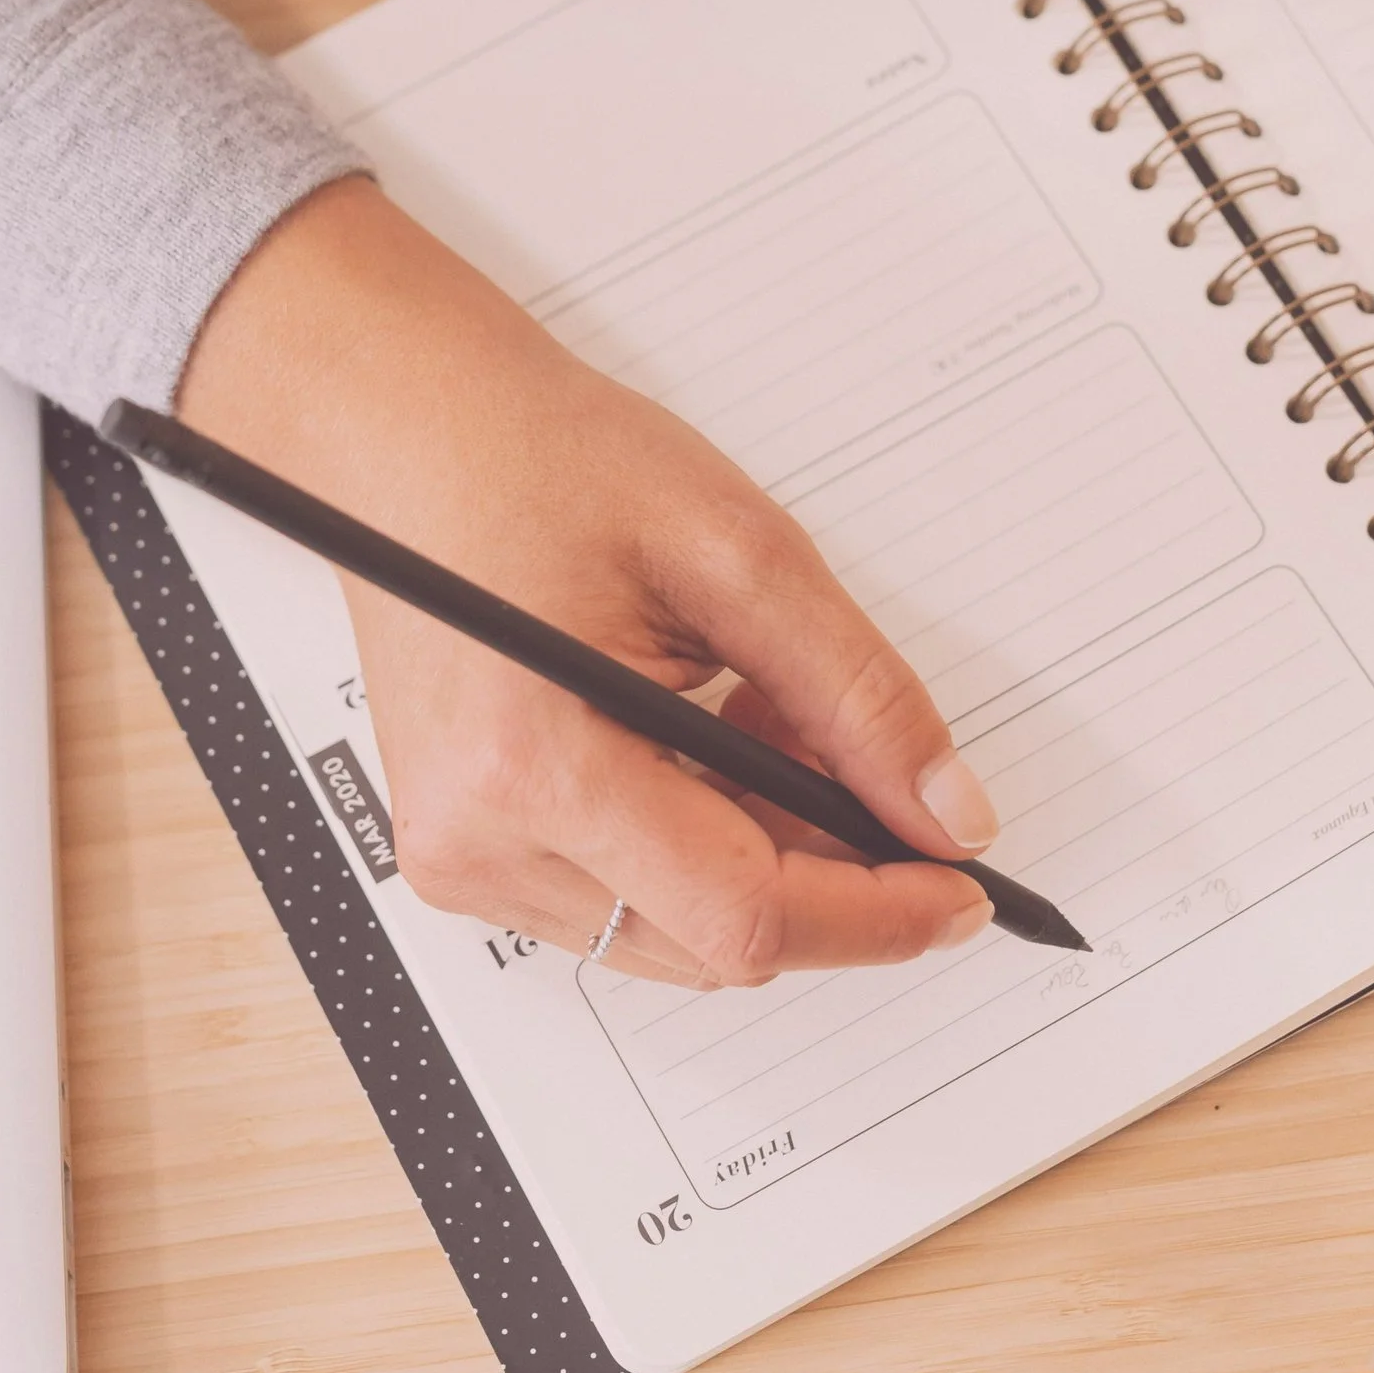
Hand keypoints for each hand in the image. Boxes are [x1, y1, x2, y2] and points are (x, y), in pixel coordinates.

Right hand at [179, 179, 999, 986]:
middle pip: (715, 941)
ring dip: (761, 855)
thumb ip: (859, 696)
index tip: (963, 890)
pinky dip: (698, 844)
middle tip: (870, 758)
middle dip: (825, 870)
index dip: (876, 915)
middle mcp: (478, 840)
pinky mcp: (464, 850)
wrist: (409, 430)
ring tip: (762, 713)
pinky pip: (623, 901)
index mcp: (532, 765)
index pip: (744, 914)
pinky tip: (704, 736)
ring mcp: (460, 857)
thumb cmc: (541, 460)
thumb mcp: (740, 553)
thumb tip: (949, 816)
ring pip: (676, 934)